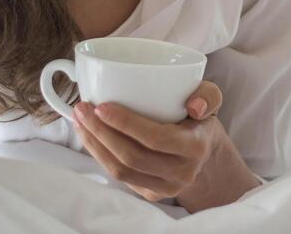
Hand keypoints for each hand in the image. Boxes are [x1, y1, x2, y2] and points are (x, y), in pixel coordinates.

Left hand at [70, 81, 223, 202]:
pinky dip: (100, 155)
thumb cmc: (199, 119)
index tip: (101, 106)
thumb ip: (207, 95)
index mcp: (195, 147)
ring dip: (94, 145)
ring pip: (121, 171)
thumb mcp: (210, 100)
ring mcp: (165, 188)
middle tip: (82, 108)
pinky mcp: (150, 194)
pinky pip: (120, 177)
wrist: (204, 153)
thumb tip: (193, 104)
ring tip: (79, 120)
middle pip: (131, 156)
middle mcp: (181, 173)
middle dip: (101, 132)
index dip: (125, 124)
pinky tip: (89, 136)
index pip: (155, 138)